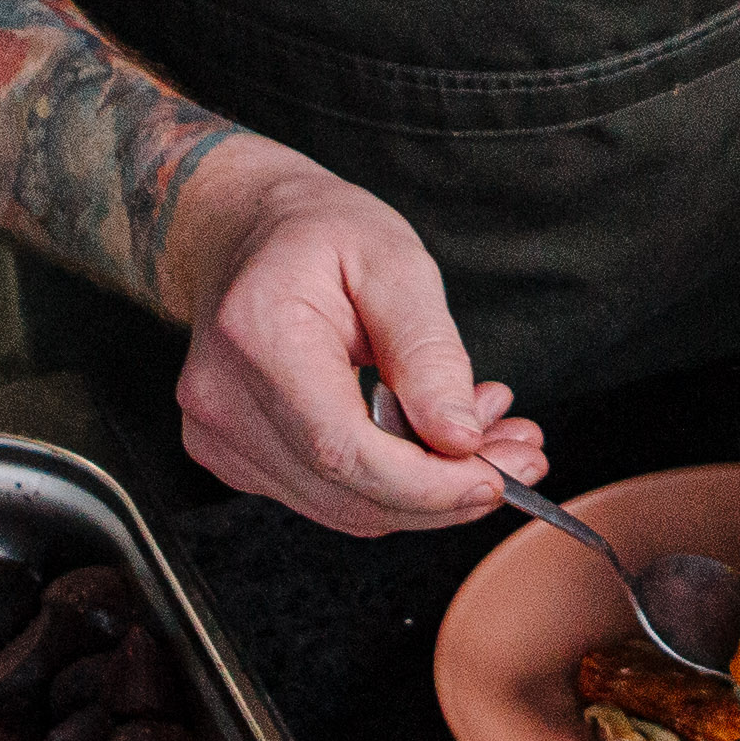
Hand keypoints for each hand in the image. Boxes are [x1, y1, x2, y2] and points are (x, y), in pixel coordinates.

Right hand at [160, 138, 546, 533]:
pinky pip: (326, 496)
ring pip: (342, 507)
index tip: (497, 477)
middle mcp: (224, 399)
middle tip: (519, 456)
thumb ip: (428, 353)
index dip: (427, 484)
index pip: (342, 450)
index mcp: (259, 336)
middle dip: (445, 492)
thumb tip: (459, 437)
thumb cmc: (318, 233)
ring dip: (426, 493)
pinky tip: (431, 442)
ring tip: (488, 440)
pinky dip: (390, 485)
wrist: (245, 232)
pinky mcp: (233, 456)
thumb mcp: (395, 263)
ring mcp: (220, 435)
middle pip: (345, 490)